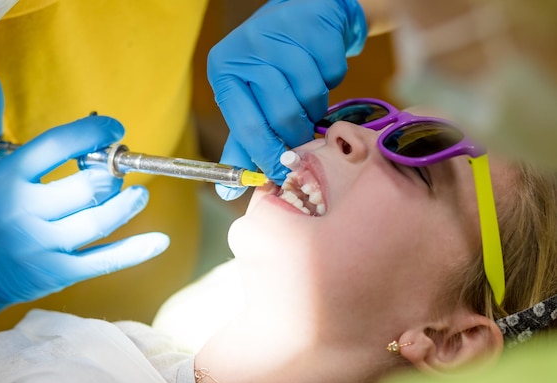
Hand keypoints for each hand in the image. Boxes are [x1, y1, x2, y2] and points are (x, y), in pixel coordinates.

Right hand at [0, 67, 168, 348]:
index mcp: (6, 178)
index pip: (57, 146)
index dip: (93, 133)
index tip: (115, 129)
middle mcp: (23, 212)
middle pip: (87, 186)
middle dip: (111, 173)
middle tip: (118, 168)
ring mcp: (42, 246)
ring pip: (100, 220)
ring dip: (128, 204)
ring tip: (138, 193)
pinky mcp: (59, 273)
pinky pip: (105, 261)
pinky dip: (136, 251)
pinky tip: (160, 241)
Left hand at [208, 0, 367, 199]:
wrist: (303, 17)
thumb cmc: (270, 69)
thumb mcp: (248, 103)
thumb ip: (241, 145)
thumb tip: (228, 190)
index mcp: (224, 72)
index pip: (248, 128)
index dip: (268, 156)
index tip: (284, 172)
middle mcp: (247, 49)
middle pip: (283, 116)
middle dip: (297, 132)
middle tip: (300, 129)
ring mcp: (281, 34)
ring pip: (310, 96)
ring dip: (315, 106)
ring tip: (306, 94)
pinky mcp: (313, 25)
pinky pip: (332, 75)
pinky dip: (331, 81)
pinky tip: (318, 70)